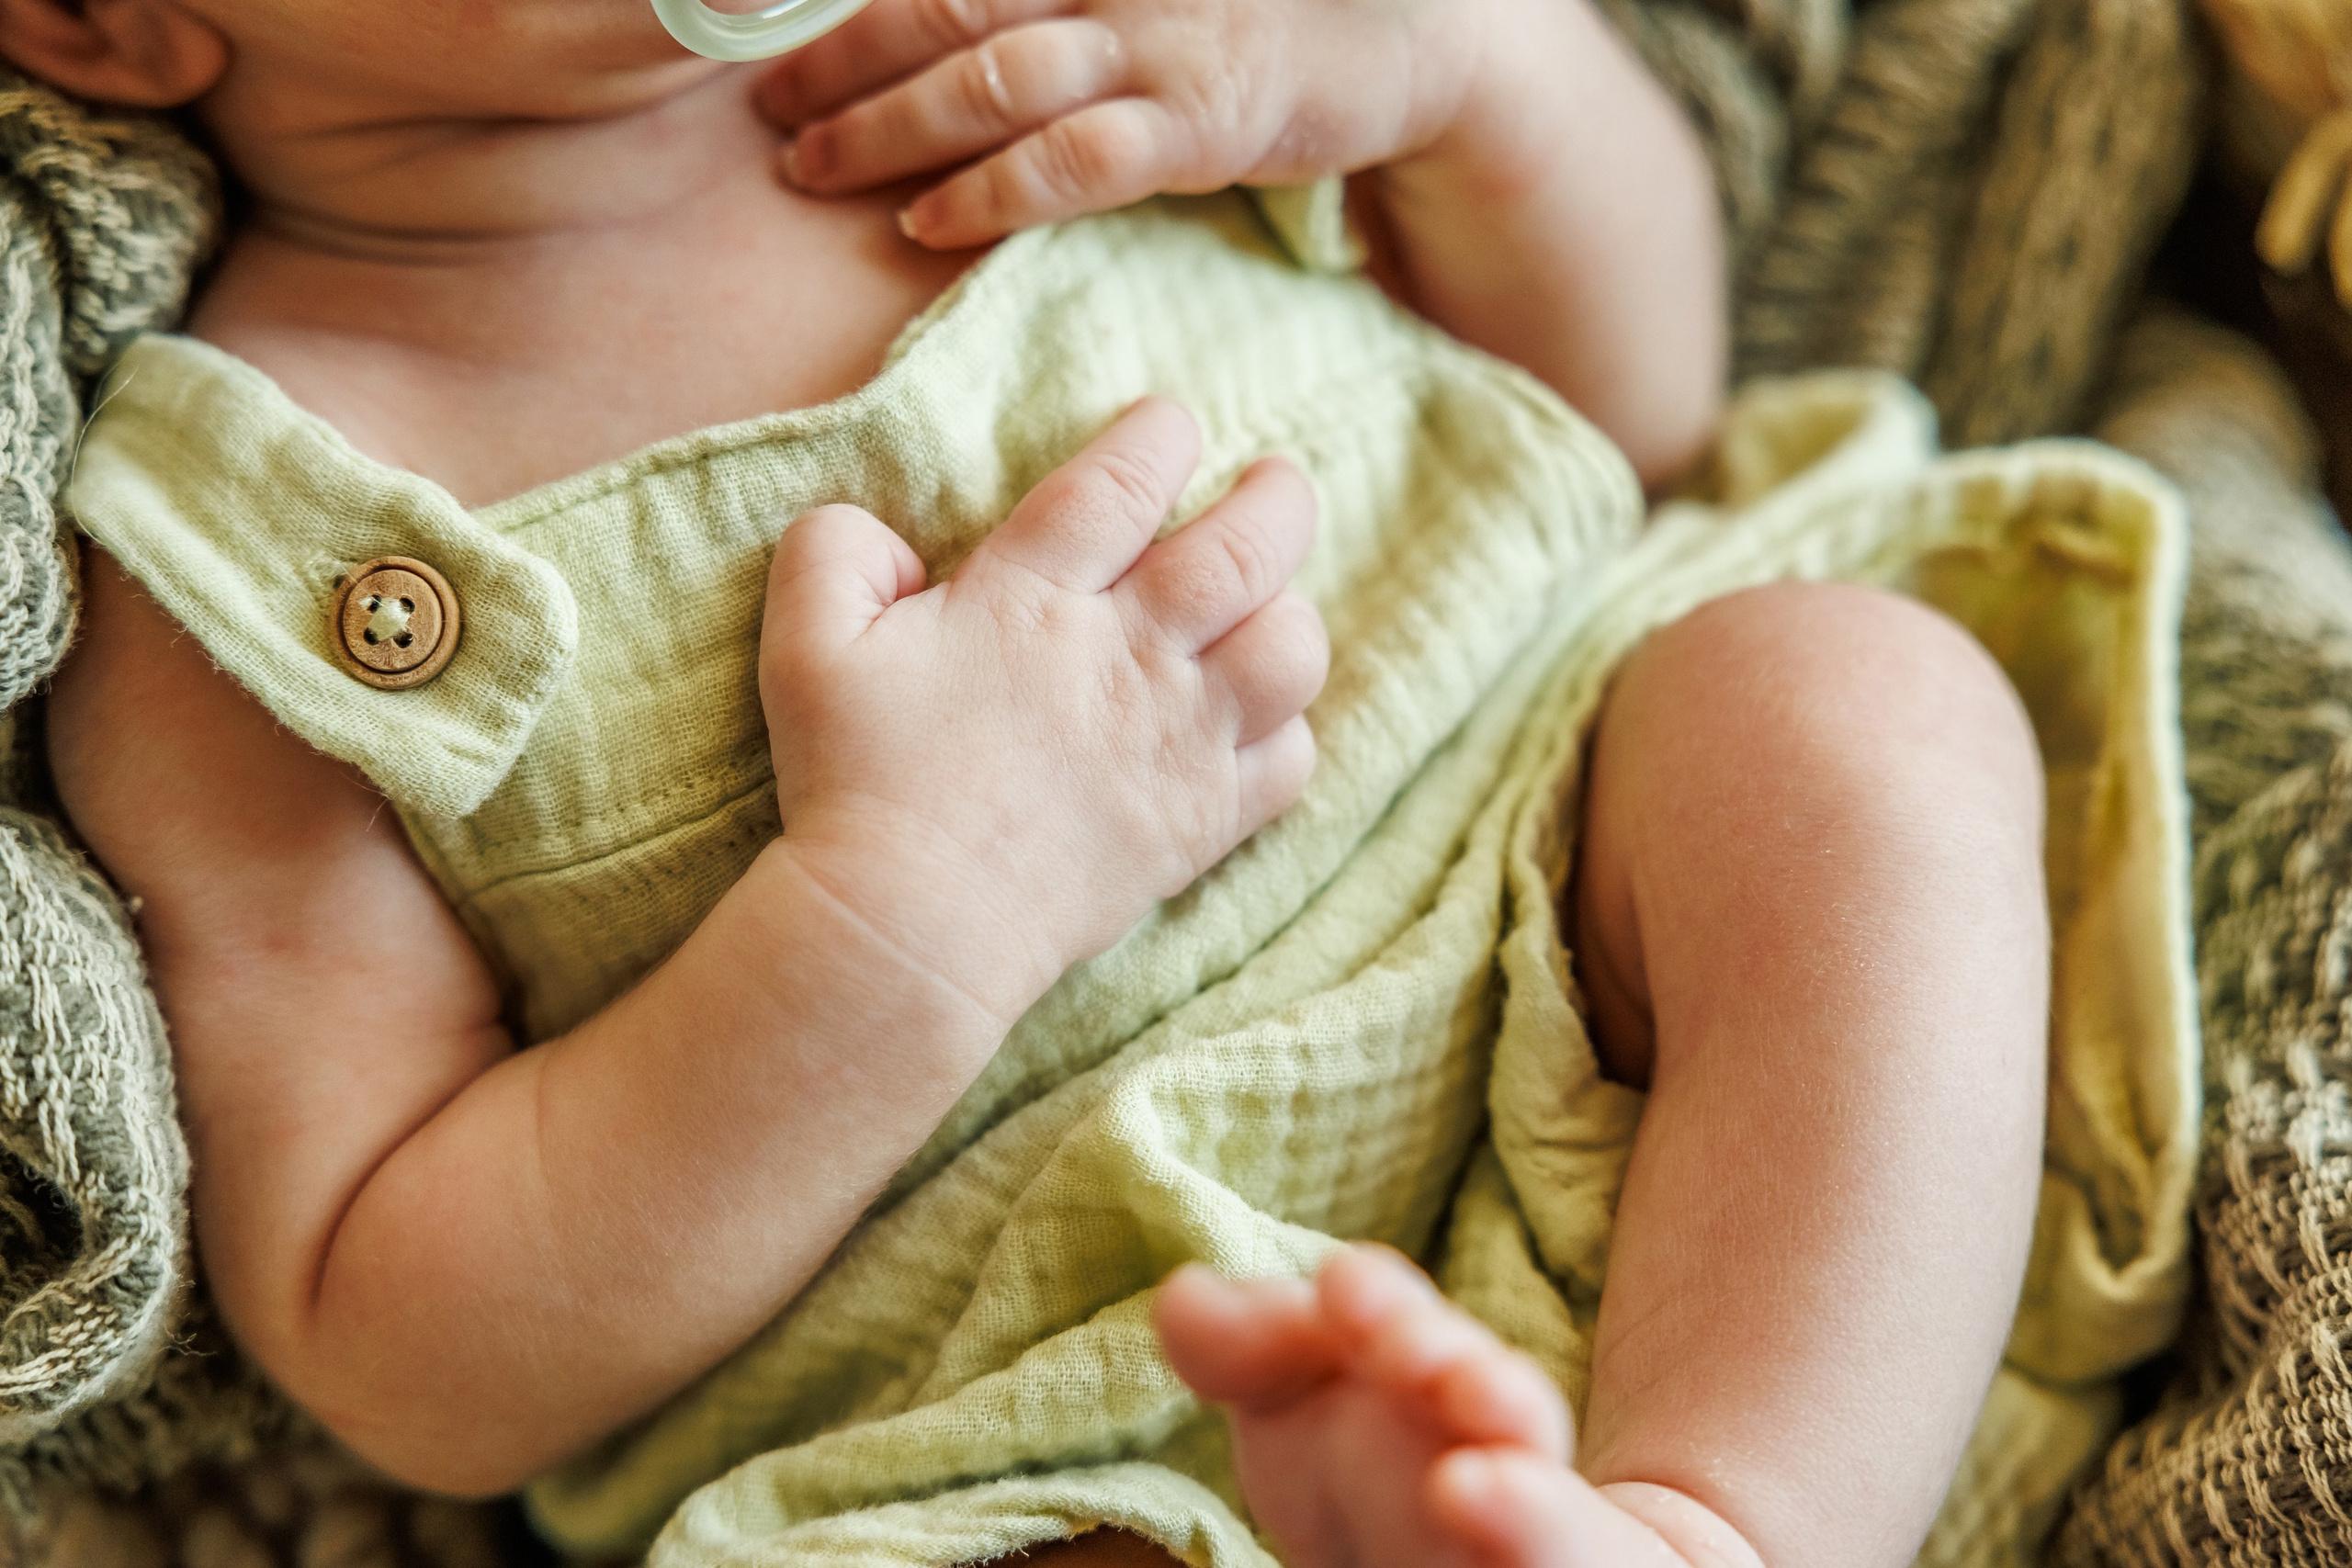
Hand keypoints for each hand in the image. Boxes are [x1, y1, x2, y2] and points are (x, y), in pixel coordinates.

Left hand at [755, 0, 1509, 246]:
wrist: (1413, 28)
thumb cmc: (1261, 14)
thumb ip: (1053, 12)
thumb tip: (953, 34)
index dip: (849, 3)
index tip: (759, 37)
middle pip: (943, 6)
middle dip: (839, 59)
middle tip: (762, 109)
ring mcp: (1157, 46)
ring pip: (993, 77)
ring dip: (890, 125)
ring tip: (810, 167)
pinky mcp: (1204, 122)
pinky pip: (1079, 158)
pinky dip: (996, 190)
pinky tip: (930, 222)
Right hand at [759, 397, 1326, 1022]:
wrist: (914, 926)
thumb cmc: (855, 781)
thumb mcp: (806, 644)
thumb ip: (833, 553)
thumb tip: (882, 532)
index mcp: (1033, 596)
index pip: (1123, 482)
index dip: (1160, 435)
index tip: (1170, 424)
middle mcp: (1126, 655)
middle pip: (1245, 549)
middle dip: (1277, 499)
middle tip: (1277, 480)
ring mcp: (1177, 741)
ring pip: (1290, 650)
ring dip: (1292, 611)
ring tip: (1272, 600)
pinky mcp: (1200, 822)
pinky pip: (1289, 759)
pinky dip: (1290, 729)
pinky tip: (1262, 718)